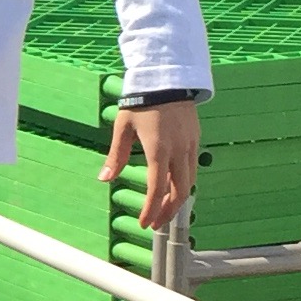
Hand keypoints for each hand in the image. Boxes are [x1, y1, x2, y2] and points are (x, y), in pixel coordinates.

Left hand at [101, 98, 200, 232]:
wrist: (166, 77)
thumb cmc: (141, 101)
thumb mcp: (123, 128)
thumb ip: (116, 156)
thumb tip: (104, 179)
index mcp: (158, 149)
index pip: (157, 189)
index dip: (151, 210)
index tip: (144, 223)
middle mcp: (178, 150)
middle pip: (179, 191)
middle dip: (167, 211)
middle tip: (155, 223)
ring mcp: (190, 145)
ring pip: (189, 181)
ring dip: (177, 199)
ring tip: (163, 210)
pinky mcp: (195, 138)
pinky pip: (193, 167)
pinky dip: (184, 183)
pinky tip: (173, 187)